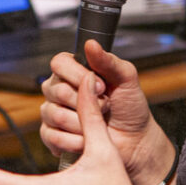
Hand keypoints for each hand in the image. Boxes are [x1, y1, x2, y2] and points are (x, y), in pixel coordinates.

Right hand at [40, 40, 167, 184]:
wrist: (135, 140)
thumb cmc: (130, 107)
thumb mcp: (126, 78)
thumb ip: (108, 61)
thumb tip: (91, 44)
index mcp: (73, 71)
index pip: (59, 63)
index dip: (78, 75)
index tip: (101, 85)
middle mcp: (58, 89)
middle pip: (56, 90)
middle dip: (86, 103)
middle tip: (104, 106)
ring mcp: (53, 112)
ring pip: (55, 114)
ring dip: (82, 123)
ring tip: (96, 123)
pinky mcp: (52, 135)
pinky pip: (51, 136)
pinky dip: (74, 140)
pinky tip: (86, 139)